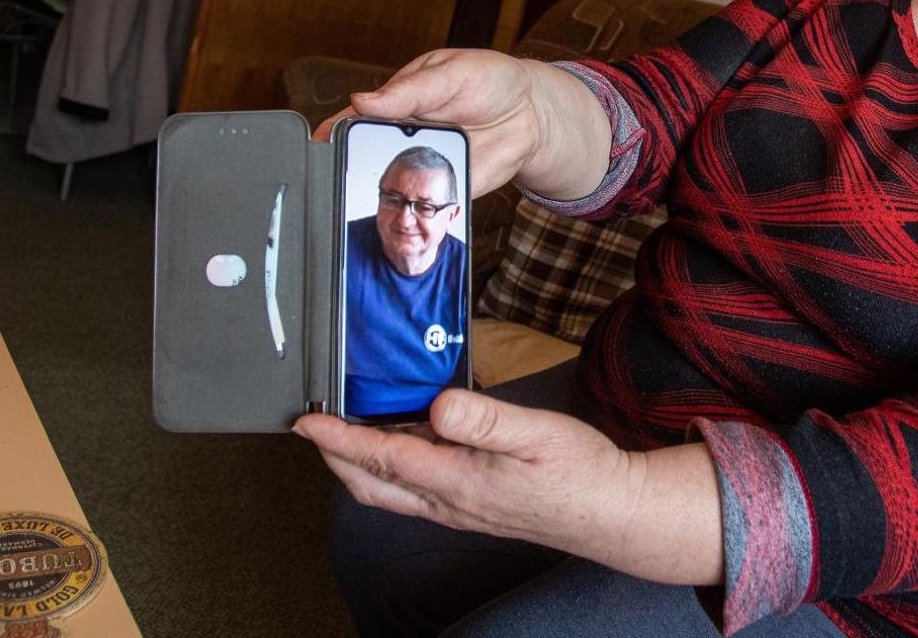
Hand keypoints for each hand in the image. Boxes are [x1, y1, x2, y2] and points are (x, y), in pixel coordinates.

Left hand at [294, 391, 723, 584]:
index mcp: (458, 481)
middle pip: (373, 485)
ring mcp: (460, 509)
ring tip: (350, 428)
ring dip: (363, 463)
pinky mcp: (474, 508)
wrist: (611, 512)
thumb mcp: (536, 433)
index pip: (383, 458)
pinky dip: (395, 467)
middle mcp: (449, 502)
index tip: (306, 422)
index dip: (339, 439)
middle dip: (337, 458)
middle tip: (315, 427)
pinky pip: (417, 490)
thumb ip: (483, 420)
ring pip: (392, 491)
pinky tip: (410, 440)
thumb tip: (436, 405)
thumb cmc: (579, 471)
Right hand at [312, 48, 609, 197]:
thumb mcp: (450, 72)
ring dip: (383, 194)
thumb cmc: (489, 80)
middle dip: (349, 169)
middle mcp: (405, 137)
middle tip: (338, 176)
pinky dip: (420, 211)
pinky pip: (428, 204)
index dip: (331, 135)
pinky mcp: (449, 187)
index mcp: (397, 104)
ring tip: (373, 197)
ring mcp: (424, 164)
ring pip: (393, 186)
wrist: (532, 111)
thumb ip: (409, 90)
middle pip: (365, 158)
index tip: (317, 146)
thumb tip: (362, 100)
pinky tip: (414, 214)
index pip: (353, 120)